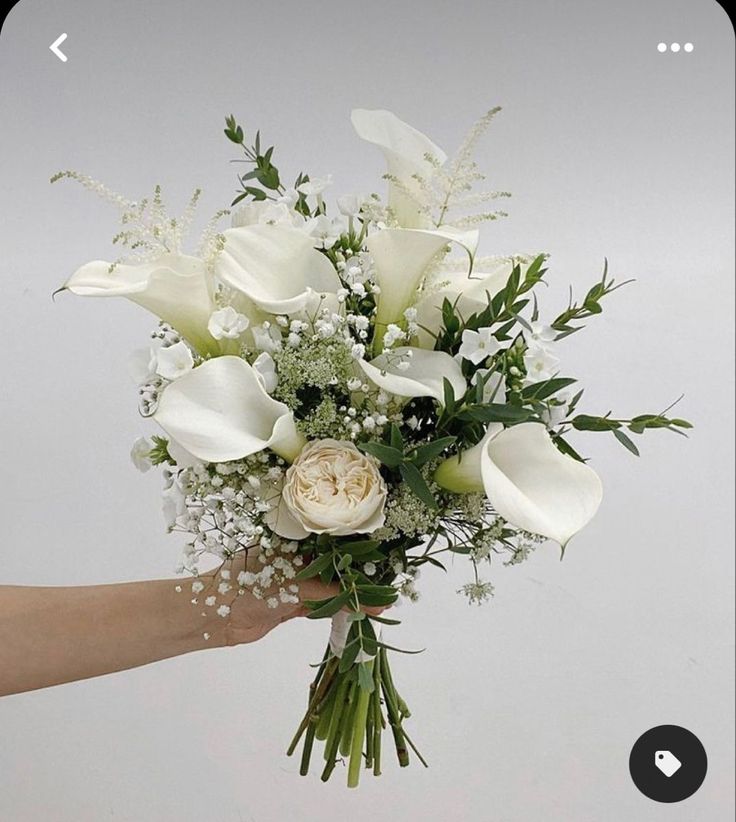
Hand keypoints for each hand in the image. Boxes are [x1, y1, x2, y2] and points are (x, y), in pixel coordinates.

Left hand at [198, 555, 386, 646]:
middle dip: (361, 575)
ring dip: (352, 595)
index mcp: (296, 541)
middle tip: (391, 583)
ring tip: (382, 600)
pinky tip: (358, 612)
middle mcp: (297, 558)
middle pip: (337, 565)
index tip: (389, 558)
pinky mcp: (291, 604)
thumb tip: (373, 598)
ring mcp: (294, 582)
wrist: (212, 616)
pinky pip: (321, 605)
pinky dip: (337, 610)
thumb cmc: (247, 586)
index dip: (362, 550)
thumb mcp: (295, 584)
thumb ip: (335, 592)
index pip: (336, 541)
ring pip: (331, 587)